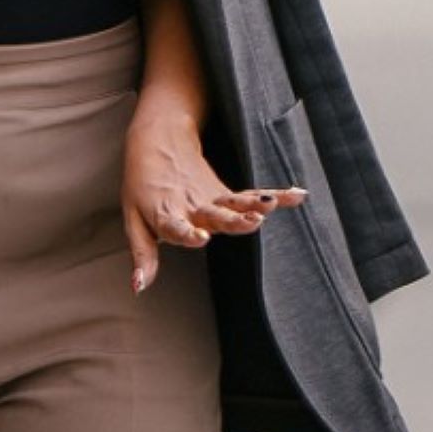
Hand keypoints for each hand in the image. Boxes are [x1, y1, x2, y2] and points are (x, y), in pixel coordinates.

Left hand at [122, 107, 300, 292]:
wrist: (158, 143)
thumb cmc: (142, 188)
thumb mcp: (134, 222)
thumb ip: (143, 255)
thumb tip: (139, 288)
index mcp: (168, 214)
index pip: (177, 227)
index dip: (188, 233)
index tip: (202, 237)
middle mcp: (193, 207)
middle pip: (214, 215)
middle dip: (233, 220)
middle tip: (251, 221)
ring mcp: (212, 198)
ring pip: (235, 202)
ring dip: (254, 204)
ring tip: (271, 205)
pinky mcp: (225, 193)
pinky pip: (251, 195)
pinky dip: (276, 195)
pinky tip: (297, 195)